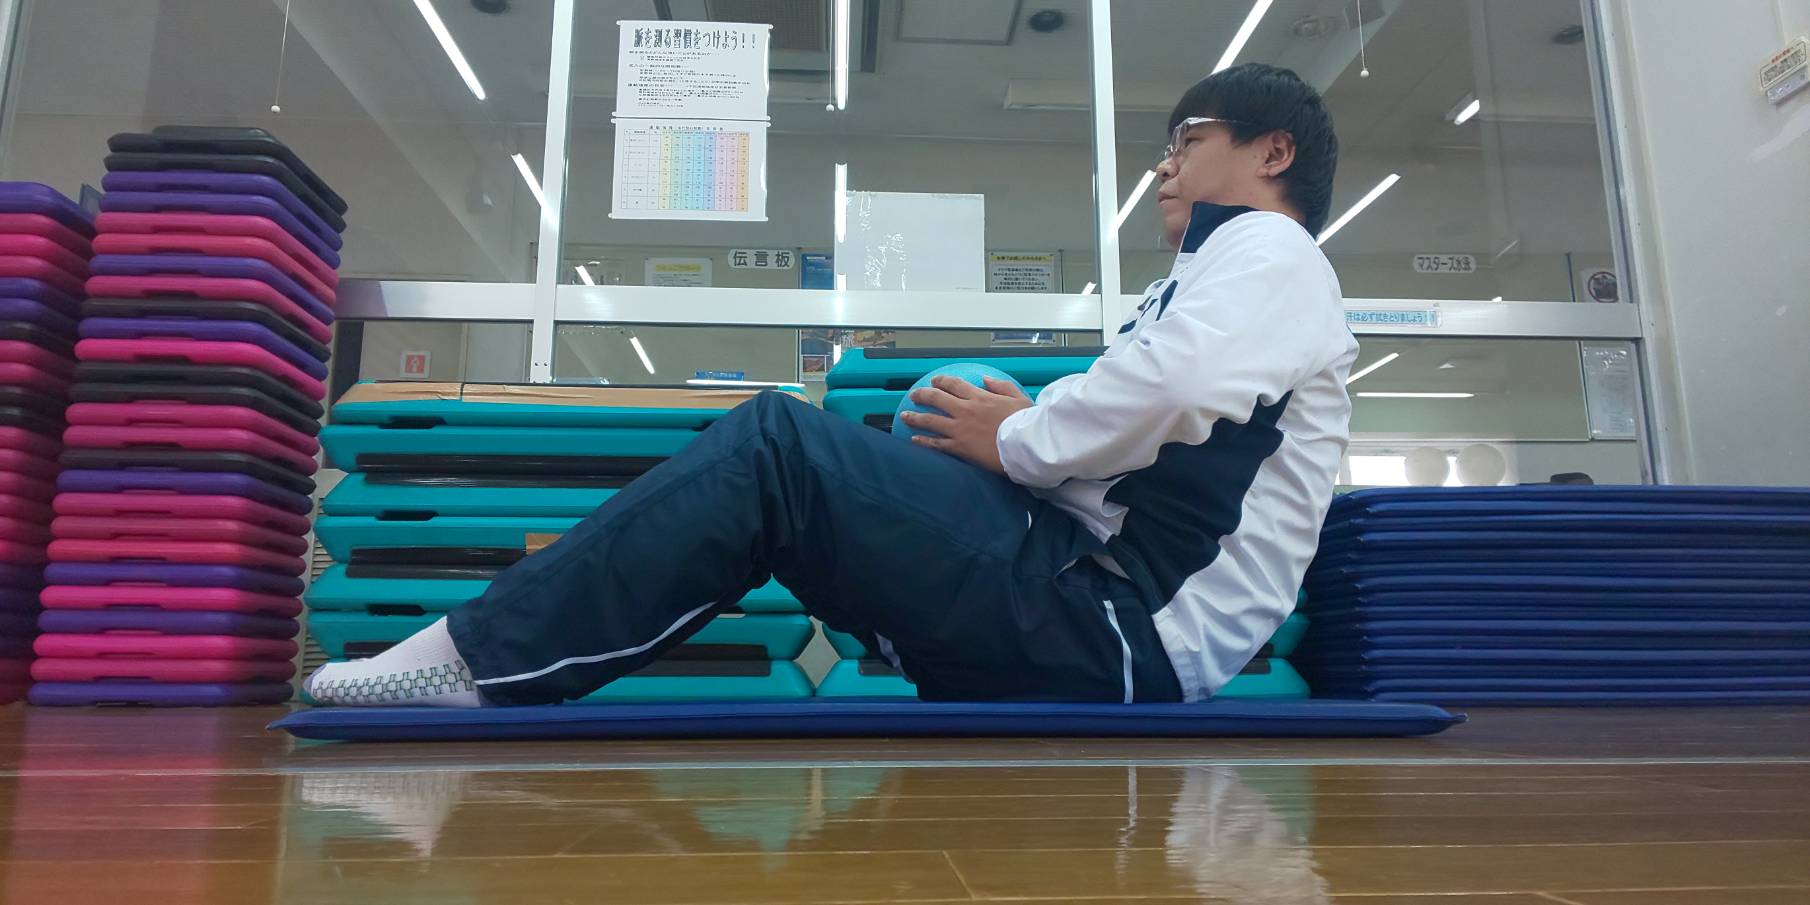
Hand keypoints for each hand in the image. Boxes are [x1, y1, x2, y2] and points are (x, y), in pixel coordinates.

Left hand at [899, 376, 1032, 473]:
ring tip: (904, 416)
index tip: (935, 381)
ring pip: (930, 420)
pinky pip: (936, 443)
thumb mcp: (1019, 398)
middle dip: (922, 395)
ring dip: (915, 417)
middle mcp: (965, 410)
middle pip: (936, 398)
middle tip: (914, 396)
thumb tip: (986, 379)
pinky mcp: (959, 447)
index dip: (942, 381)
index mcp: (980, 397)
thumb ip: (1002, 387)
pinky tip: (914, 440)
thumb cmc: (1026, 423)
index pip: (955, 384)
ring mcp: (959, 429)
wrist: (1024, 446)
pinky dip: (923, 441)